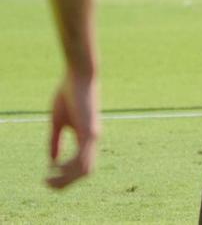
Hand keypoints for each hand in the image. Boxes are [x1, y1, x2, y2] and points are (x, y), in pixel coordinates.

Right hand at [47, 72, 99, 188]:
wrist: (79, 77)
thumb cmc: (69, 95)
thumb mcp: (59, 122)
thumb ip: (56, 142)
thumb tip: (53, 162)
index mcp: (87, 137)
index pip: (82, 165)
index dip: (67, 176)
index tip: (48, 177)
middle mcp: (93, 139)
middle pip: (85, 171)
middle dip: (67, 182)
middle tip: (48, 185)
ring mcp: (93, 136)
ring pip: (84, 168)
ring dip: (66, 178)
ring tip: (49, 180)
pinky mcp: (90, 131)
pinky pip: (82, 156)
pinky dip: (69, 166)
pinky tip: (56, 168)